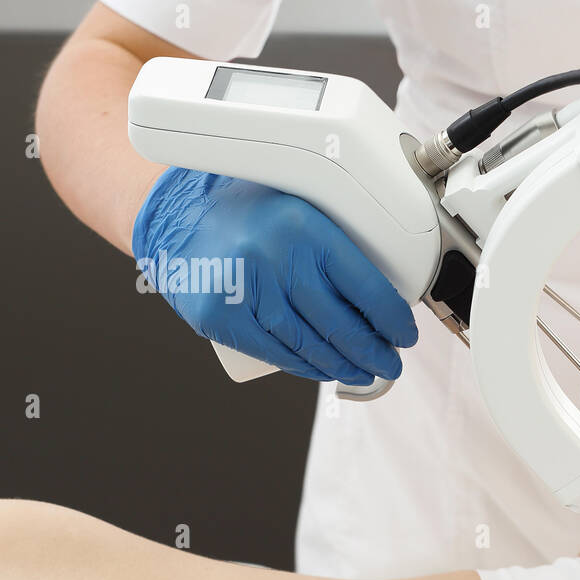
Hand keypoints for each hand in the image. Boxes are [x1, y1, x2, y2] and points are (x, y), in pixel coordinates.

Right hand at [132, 167, 418, 383]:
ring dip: (343, 367)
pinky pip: (274, 352)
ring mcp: (242, 288)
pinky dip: (304, 368)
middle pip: (339, 324)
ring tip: (364, 373)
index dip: (393, 320)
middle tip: (390, 364)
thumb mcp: (297, 207)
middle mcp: (273, 255)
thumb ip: (336, 239)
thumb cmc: (247, 212)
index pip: (366, 286)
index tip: (405, 335)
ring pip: (308, 344)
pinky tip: (325, 372)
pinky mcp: (218, 316)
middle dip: (374, 353)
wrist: (173, 214)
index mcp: (303, 224)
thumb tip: (386, 291)